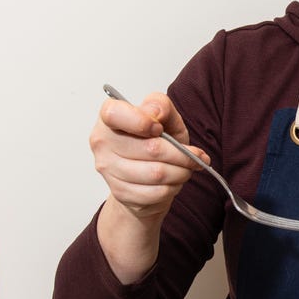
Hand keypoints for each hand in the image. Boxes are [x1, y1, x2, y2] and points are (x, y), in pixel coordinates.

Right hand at [91, 92, 207, 221]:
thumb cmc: (155, 139)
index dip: (142, 122)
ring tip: (187, 168)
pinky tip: (174, 180)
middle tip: (196, 156)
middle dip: (181, 154)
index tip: (159, 128)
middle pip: (150, 149)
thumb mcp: (165, 117)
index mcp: (109, 116)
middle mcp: (103, 141)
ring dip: (181, 172)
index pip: (115, 114)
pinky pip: (156, 192)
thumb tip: (155, 113)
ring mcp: (108, 168)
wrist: (147, 173)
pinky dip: (174, 187)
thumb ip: (161, 106)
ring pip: (156, 173)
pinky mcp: (120, 191)